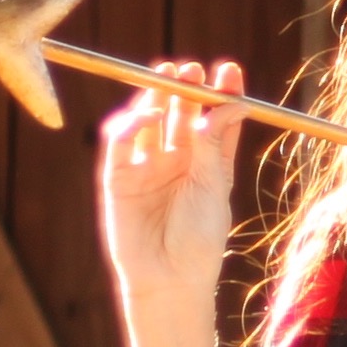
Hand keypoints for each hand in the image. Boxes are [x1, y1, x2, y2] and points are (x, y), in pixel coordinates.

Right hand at [95, 57, 246, 321]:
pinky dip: (131, 125)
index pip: (214, 121)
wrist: (170, 278)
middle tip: (192, 69)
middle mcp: (176, 162)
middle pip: (180, 115)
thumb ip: (211, 145)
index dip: (220, 94)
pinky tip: (148, 116)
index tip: (229, 70)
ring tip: (171, 77)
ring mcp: (146, 168)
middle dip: (186, 89)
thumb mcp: (212, 186)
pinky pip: (120, 143)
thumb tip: (228, 103)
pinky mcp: (117, 178)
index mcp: (207, 165)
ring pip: (149, 122)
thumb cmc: (200, 238)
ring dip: (158, 98)